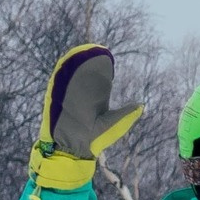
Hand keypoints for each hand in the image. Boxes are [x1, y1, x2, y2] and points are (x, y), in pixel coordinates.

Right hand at [29, 44, 144, 191]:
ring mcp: (69, 96)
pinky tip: (70, 60)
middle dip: (91, 61)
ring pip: (73, 75)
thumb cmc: (95, 139)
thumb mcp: (114, 124)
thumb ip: (126, 114)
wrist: (74, 150)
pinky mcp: (57, 98)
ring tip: (85, 50)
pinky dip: (64, 70)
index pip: (100, 80)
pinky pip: (59, 81)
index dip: (104, 68)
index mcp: (96, 101)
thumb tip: (142, 104)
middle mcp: (82, 96)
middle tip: (99, 49)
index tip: (108, 56)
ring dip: (78, 62)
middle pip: (86, 74)